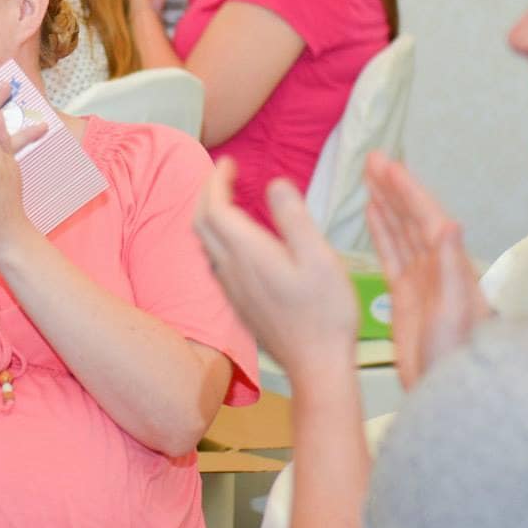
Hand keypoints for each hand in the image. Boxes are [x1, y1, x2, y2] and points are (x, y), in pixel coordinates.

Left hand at [194, 162, 360, 381]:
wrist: (317, 366)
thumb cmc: (326, 313)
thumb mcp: (319, 258)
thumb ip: (293, 218)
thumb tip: (274, 183)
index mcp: (248, 253)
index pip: (214, 207)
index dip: (216, 180)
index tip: (229, 161)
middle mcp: (231, 270)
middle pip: (201, 223)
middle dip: (207, 192)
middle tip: (225, 174)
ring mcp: (231, 289)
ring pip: (205, 243)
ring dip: (210, 215)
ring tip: (228, 198)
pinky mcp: (238, 304)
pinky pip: (215, 261)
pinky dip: (218, 238)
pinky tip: (238, 240)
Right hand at [363, 153, 487, 389]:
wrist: (450, 394)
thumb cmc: (457, 357)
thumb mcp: (454, 311)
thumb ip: (452, 267)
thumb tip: (450, 223)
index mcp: (449, 266)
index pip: (426, 217)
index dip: (407, 190)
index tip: (388, 166)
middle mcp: (437, 268)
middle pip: (412, 217)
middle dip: (393, 187)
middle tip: (373, 159)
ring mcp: (421, 281)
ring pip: (401, 232)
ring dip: (386, 203)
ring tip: (369, 176)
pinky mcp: (406, 298)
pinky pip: (391, 255)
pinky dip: (381, 232)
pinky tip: (372, 214)